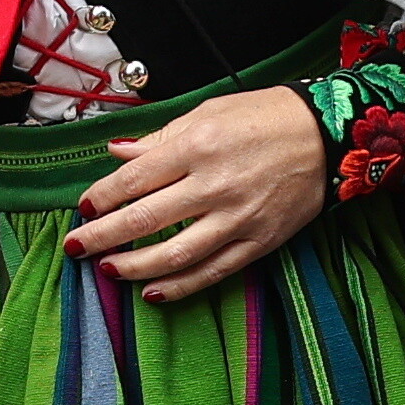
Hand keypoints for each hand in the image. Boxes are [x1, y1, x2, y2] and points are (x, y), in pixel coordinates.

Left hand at [66, 85, 328, 300]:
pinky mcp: (257, 242)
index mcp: (198, 146)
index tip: (85, 209)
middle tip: (77, 247)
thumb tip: (117, 153)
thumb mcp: (209, 112)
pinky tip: (152, 292)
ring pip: (173, 254)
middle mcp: (214, 185)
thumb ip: (161, 138)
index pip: (134, 179)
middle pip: (144, 220)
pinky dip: (179, 286)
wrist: (327, 135)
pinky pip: (211, 272)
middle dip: (103, 237)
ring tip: (108, 269)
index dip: (103, 198)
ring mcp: (236, 219)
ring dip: (133, 266)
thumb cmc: (265, 118)